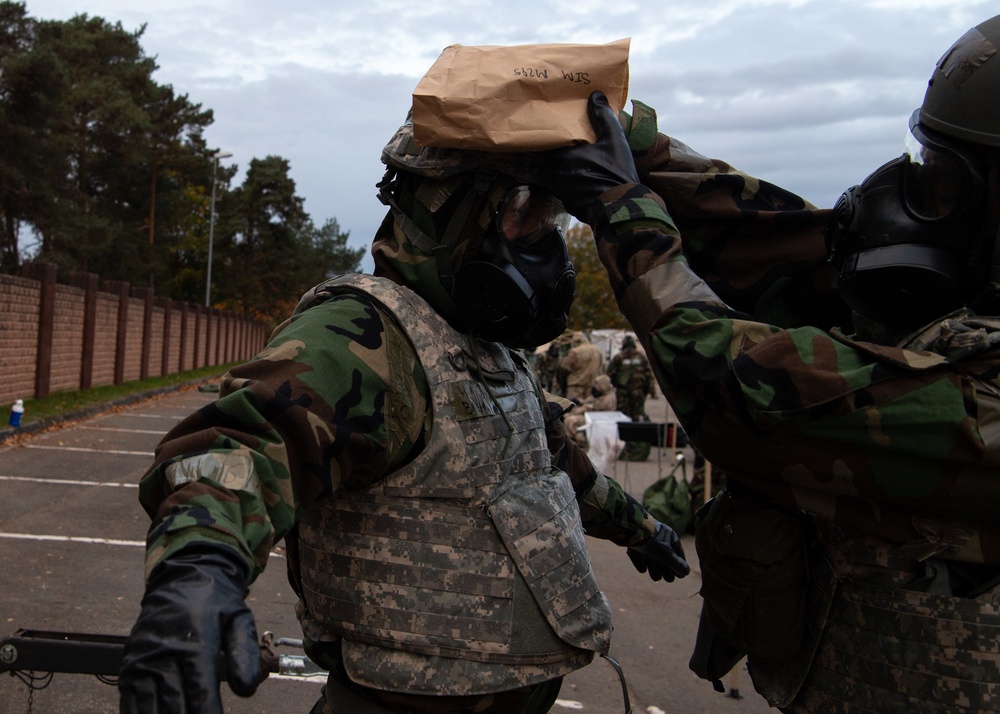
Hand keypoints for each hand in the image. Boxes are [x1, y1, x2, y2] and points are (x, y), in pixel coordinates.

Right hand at [119, 545, 260, 712]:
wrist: (181, 577)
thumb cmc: (215, 601)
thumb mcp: (239, 618)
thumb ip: (244, 653)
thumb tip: (247, 690)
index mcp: (195, 641)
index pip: (200, 691)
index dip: (207, 713)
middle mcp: (164, 652)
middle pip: (174, 704)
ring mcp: (143, 660)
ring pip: (149, 707)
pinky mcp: (129, 665)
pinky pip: (130, 702)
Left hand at [544, 91, 639, 219]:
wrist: (622, 208)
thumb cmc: (617, 172)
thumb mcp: (614, 140)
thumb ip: (603, 116)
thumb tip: (596, 94)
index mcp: (563, 155)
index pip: (546, 141)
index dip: (547, 135)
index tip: (548, 128)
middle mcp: (556, 173)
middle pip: (548, 158)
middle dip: (553, 152)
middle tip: (560, 143)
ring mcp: (560, 190)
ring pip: (555, 174)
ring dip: (561, 168)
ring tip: (571, 161)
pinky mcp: (567, 203)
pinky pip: (563, 189)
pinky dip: (569, 183)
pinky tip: (579, 179)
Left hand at [627, 521, 689, 581]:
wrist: (630, 530)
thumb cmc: (653, 542)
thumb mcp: (667, 555)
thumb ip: (677, 565)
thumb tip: (686, 572)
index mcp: (670, 537)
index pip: (678, 555)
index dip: (679, 566)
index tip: (679, 576)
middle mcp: (659, 539)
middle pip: (665, 560)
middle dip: (666, 570)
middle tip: (666, 577)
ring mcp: (646, 543)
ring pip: (652, 561)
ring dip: (654, 570)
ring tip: (655, 576)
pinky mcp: (634, 546)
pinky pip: (640, 559)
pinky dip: (641, 564)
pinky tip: (643, 567)